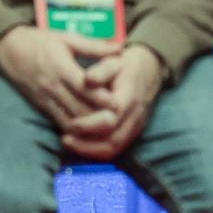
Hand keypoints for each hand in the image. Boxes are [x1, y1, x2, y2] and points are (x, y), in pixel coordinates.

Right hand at [0, 25, 114, 127]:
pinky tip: (91, 132)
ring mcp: (46, 99)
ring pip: (71, 120)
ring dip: (90, 127)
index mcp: (60, 67)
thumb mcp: (67, 38)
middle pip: (79, 108)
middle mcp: (52, 86)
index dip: (100, 97)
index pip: (83, 87)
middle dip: (100, 117)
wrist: (7, 50)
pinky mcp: (42, 107)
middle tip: (120, 120)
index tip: (118, 103)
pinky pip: (60, 123)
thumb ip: (94, 46)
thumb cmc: (39, 41)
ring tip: (109, 128)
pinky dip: (77, 130)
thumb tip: (120, 47)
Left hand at [63, 44, 164, 160]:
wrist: (148, 72)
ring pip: (114, 148)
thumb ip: (101, 71)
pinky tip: (79, 145)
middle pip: (113, 139)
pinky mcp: (131, 133)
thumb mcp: (113, 62)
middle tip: (64, 138)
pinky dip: (96, 151)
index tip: (71, 123)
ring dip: (90, 150)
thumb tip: (87, 80)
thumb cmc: (125, 67)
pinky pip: (115, 149)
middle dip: (87, 143)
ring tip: (68, 143)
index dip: (90, 124)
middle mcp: (135, 116)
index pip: (111, 119)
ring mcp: (135, 127)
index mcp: (130, 98)